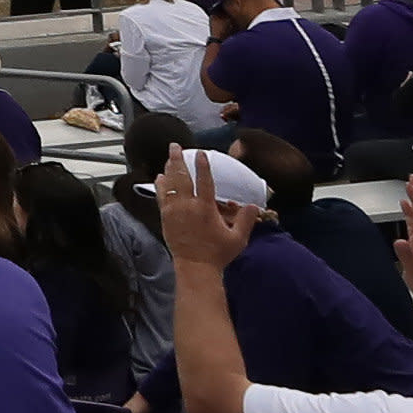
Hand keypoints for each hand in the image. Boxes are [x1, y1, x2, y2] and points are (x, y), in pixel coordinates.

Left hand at [154, 141, 253, 269]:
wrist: (195, 267)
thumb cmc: (217, 254)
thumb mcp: (237, 238)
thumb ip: (246, 220)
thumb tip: (252, 205)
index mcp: (206, 209)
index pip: (205, 182)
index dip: (203, 166)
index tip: (201, 153)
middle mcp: (188, 206)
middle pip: (181, 177)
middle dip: (178, 159)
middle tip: (175, 146)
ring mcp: (174, 211)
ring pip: (169, 184)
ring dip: (168, 169)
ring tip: (168, 157)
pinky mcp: (165, 217)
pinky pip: (161, 196)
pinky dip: (160, 185)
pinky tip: (159, 177)